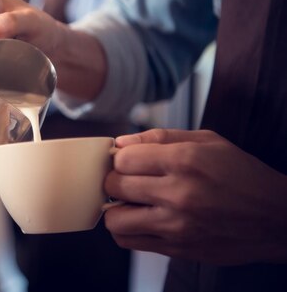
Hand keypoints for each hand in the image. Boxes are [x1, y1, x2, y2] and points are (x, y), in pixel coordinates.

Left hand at [104, 129, 286, 264]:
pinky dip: (126, 230)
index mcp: (185, 161)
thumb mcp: (207, 141)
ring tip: (130, 201)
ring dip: (116, 208)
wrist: (275, 218)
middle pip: (115, 185)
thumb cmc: (241, 175)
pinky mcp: (178, 249)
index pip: (123, 159)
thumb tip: (121, 142)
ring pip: (116, 219)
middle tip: (127, 179)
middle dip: (115, 180)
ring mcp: (177, 225)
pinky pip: (130, 242)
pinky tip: (138, 219)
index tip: (127, 160)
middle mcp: (179, 193)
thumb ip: (160, 137)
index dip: (120, 157)